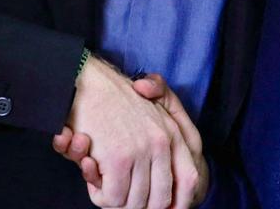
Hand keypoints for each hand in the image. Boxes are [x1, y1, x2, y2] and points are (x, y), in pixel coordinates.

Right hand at [61, 57, 196, 208]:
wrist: (90, 83)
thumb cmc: (115, 101)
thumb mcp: (151, 115)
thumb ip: (164, 145)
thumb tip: (169, 193)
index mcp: (173, 134)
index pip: (189, 180)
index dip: (178, 202)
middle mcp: (162, 143)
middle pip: (160, 200)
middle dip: (139, 207)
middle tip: (119, 198)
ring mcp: (142, 151)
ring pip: (134, 203)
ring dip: (116, 201)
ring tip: (103, 183)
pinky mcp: (119, 159)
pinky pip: (113, 198)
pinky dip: (100, 196)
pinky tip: (93, 174)